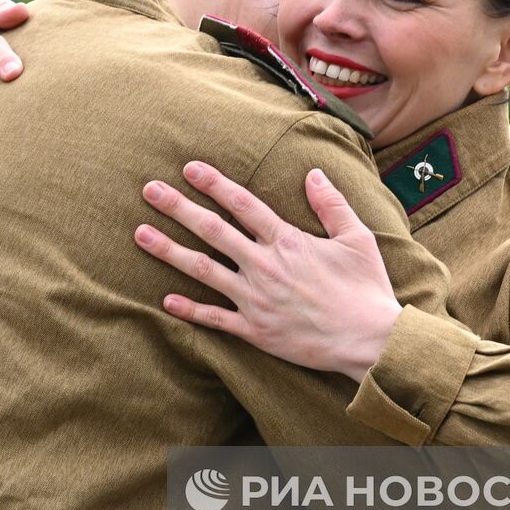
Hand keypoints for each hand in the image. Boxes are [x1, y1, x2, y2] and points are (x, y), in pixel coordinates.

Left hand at [134, 161, 402, 381]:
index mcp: (287, 241)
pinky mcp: (255, 330)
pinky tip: (166, 300)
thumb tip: (313, 173)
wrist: (369, 341)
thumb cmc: (366, 289)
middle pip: (212, 231)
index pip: (243, 205)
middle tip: (150, 190)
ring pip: (203, 270)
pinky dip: (189, 309)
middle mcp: (265, 266)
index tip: (189, 168)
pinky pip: (215, 318)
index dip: (214, 184)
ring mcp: (256, 299)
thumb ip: (331, 205)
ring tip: (140, 234)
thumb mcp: (357, 239)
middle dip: (178, 207)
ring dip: (169, 251)